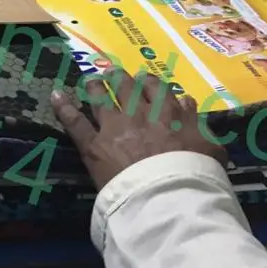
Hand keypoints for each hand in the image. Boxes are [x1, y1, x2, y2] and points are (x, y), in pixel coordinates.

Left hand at [50, 71, 226, 190]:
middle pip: (127, 88)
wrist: (169, 195)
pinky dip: (64, 108)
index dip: (150, 83)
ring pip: (100, 98)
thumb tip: (186, 100)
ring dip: (95, 86)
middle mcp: (139, 114)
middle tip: (114, 72)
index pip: (158, 90)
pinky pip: (75, 123)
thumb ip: (197, 122)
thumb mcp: (210, 147)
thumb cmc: (195, 175)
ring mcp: (114, 127)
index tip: (145, 78)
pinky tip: (56, 96)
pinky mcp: (94, 145)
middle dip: (120, 78)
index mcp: (168, 114)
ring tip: (91, 79)